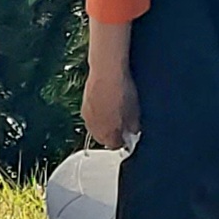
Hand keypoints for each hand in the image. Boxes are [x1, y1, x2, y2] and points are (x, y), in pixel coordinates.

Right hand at [81, 35, 140, 150]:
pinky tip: (106, 103)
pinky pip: (91, 115)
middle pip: (103, 138)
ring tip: (114, 111)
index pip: (114, 145)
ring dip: (104, 124)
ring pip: (96, 127)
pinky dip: (98, 114)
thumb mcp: (135, 112)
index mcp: (108, 134)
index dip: (122, 140)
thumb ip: (133, 127)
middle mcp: (94, 129)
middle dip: (112, 134)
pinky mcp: (83, 104)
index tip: (128, 133)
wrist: (107, 73)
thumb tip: (132, 132)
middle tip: (122, 123)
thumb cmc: (122, 92)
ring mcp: (87, 117)